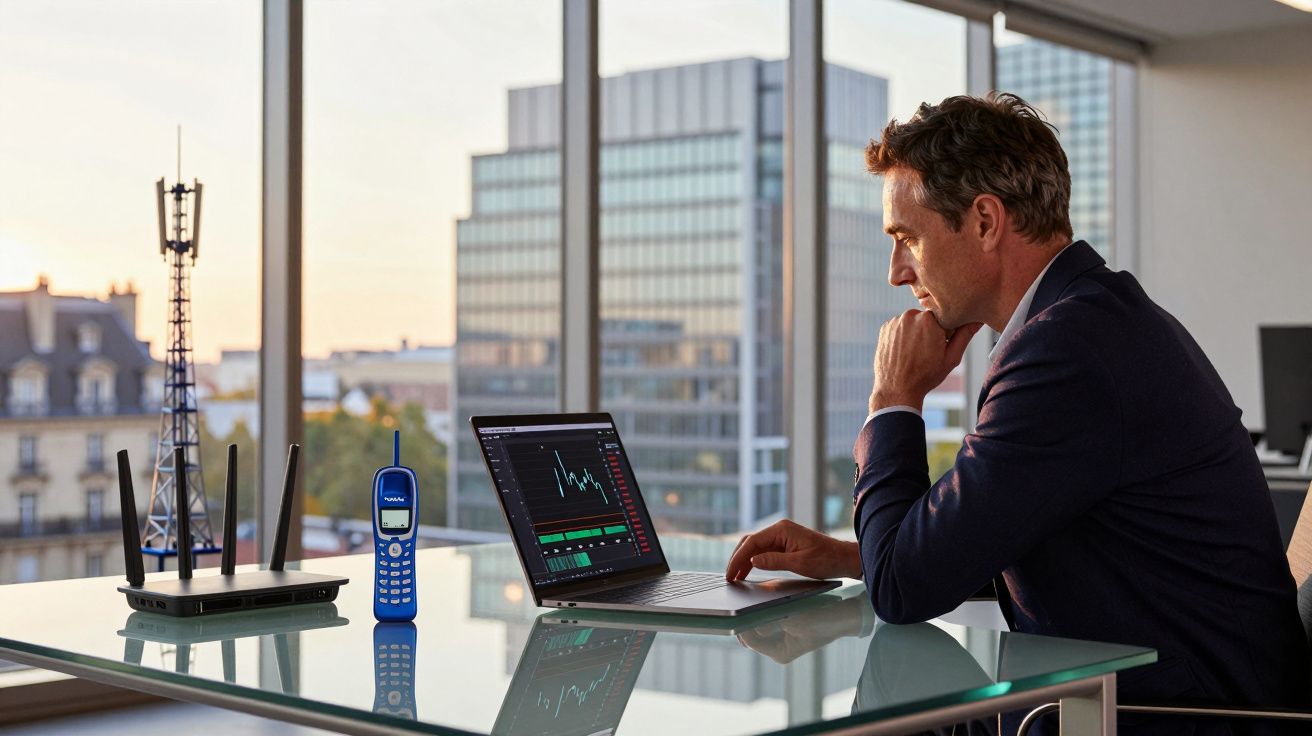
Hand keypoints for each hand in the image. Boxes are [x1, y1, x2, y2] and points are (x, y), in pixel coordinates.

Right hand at [724, 519, 861, 580]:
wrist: (844, 558)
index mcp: (781, 530)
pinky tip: (749, 571)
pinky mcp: (785, 545)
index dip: (738, 558)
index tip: (730, 572)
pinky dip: (754, 561)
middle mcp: (779, 530)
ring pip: (756, 547)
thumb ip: (774, 561)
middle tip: (729, 576)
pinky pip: (765, 551)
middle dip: (737, 558)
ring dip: (744, 560)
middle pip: (750, 542)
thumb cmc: (826, 559)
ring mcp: (782, 537)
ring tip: (736, 576)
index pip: (752, 542)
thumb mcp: (800, 563)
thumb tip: (752, 560)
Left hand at [736, 595, 868, 663]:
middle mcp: (777, 649)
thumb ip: (769, 622)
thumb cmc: (823, 617)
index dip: (740, 624)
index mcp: (780, 653)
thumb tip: (746, 626)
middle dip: (743, 617)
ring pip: (755, 624)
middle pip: (750, 633)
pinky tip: (759, 594)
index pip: (750, 640)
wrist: (845, 613)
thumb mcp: (796, 618)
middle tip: (735, 598)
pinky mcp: (783, 627)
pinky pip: (765, 618)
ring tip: (745, 595)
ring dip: (751, 611)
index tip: (733, 607)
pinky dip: (761, 608)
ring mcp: (779, 639)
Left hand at [870, 311, 982, 412]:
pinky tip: (904, 351)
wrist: (896, 389)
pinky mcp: (885, 328)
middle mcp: (911, 315)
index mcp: (930, 319)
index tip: (941, 345)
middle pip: (928, 318)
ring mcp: (896, 321)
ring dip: (916, 332)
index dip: (946, 332)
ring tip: (915, 353)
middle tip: (927, 352)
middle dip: (930, 330)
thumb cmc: (925, 375)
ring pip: (913, 322)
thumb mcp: (951, 357)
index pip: (945, 316)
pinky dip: (903, 335)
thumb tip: (977, 320)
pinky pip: (899, 326)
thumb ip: (965, 335)